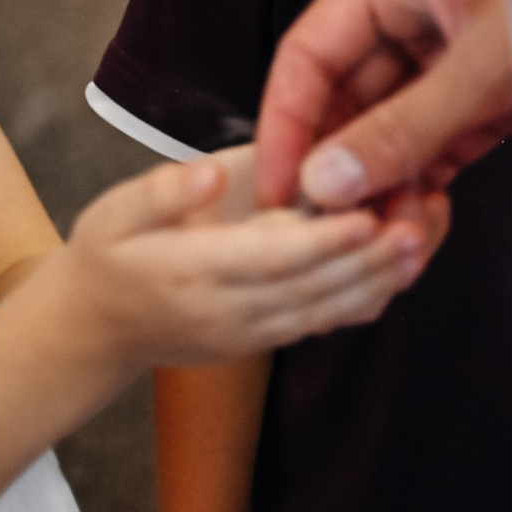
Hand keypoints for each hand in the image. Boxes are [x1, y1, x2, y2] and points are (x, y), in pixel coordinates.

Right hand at [56, 159, 425, 370]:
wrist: (90, 331)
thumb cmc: (105, 256)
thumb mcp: (112, 213)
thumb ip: (163, 192)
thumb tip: (211, 171)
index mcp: (193, 273)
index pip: (272, 260)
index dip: (325, 241)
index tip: (367, 214)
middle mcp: (228, 312)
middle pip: (313, 290)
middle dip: (370, 262)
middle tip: (419, 225)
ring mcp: (249, 333)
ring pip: (325, 313)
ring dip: (378, 282)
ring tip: (421, 241)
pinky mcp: (262, 340)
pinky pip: (321, 323)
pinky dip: (363, 298)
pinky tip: (397, 266)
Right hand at [254, 0, 511, 212]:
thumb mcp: (484, 67)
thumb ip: (405, 126)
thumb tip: (329, 182)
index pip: (311, 51)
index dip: (288, 121)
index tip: (280, 188)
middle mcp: (413, 11)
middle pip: (346, 98)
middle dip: (341, 166)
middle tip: (330, 232)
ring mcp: (446, 56)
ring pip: (388, 131)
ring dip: (381, 187)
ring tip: (381, 242)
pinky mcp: (480, 98)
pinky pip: (431, 148)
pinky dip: (421, 189)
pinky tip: (414, 230)